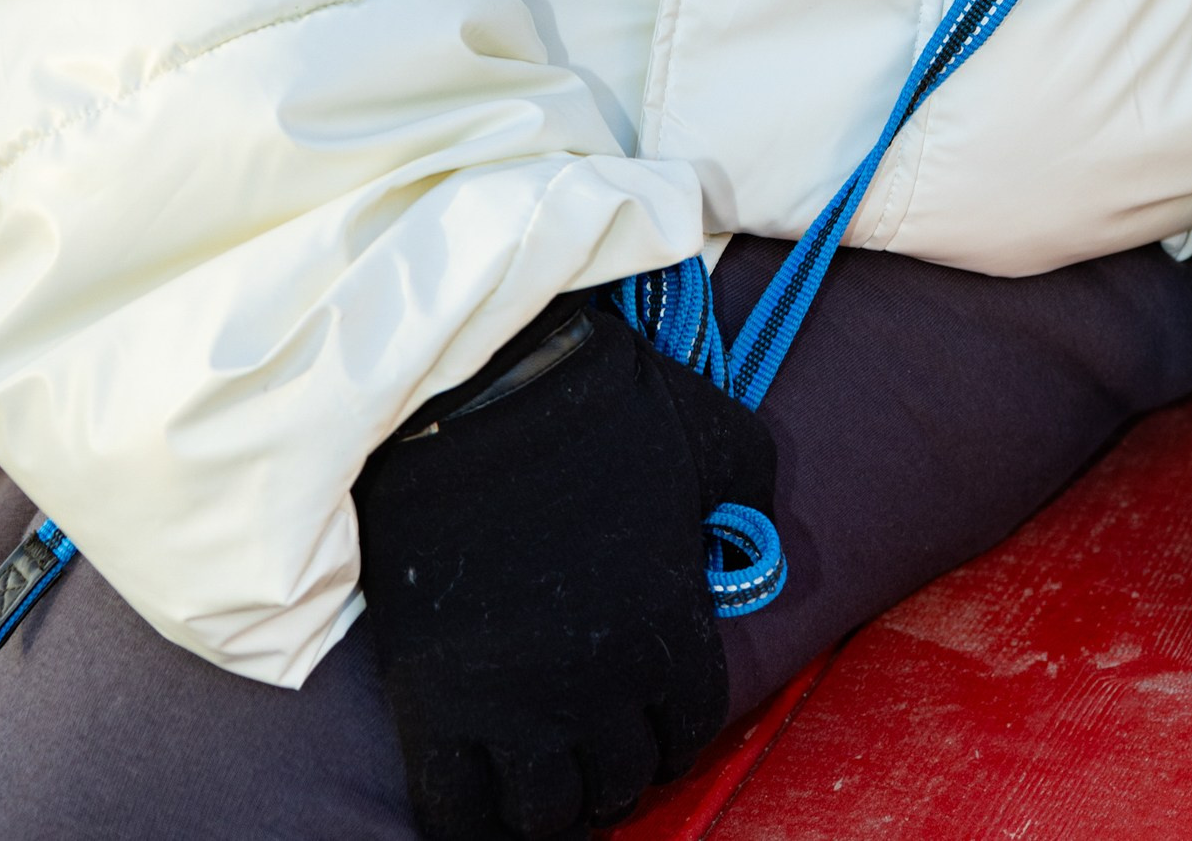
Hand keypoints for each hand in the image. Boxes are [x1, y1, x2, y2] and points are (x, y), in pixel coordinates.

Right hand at [356, 296, 774, 840]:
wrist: (483, 393)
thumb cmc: (606, 407)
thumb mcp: (717, 434)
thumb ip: (749, 495)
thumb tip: (755, 541)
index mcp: (669, 628)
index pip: (692, 727)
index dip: (679, 731)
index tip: (660, 724)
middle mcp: (598, 685)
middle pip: (620, 778)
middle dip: (617, 769)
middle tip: (599, 748)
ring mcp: (514, 703)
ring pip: (545, 811)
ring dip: (553, 802)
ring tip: (545, 775)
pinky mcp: (435, 703)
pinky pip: (456, 810)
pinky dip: (472, 821)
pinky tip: (484, 801)